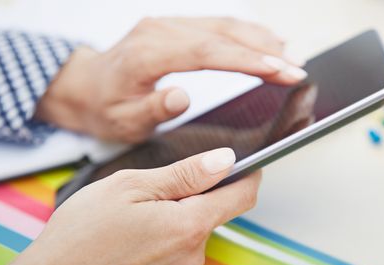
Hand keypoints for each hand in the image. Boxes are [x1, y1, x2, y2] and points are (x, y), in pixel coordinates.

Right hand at [0, 148, 260, 264]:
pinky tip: (138, 228)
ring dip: (180, 210)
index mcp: (189, 226)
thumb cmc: (82, 234)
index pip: (242, 196)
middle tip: (159, 183)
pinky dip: (170, 228)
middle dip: (199, 190)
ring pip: (197, 226)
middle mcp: (194, 254)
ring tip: (139, 209)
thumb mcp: (132, 186)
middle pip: (218, 210)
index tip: (245, 160)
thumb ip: (186, 174)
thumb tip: (225, 160)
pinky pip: (183, 243)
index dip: (248, 173)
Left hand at [35, 17, 306, 142]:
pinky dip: (246, 34)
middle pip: (223, 34)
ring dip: (261, 40)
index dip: (246, 61)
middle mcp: (161, 31)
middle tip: (296, 69)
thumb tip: (182, 96)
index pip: (207, 52)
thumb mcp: (124, 120)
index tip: (278, 71)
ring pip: (224, 25)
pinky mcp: (176, 27)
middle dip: (265, 52)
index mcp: (149, 54)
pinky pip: (217, 25)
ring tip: (290, 58)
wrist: (87, 86)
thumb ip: (153, 108)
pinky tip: (266, 42)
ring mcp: (169, 25)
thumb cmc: (106, 107)